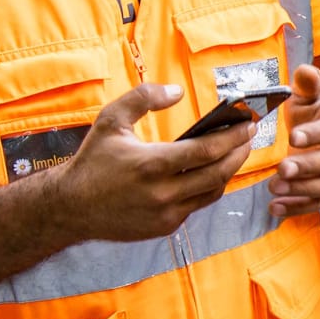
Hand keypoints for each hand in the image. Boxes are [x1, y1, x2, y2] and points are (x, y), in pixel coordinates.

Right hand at [59, 83, 254, 241]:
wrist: (69, 208)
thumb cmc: (92, 161)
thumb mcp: (111, 120)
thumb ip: (144, 98)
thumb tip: (177, 91)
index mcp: (151, 164)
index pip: (207, 151)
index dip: (234, 137)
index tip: (248, 123)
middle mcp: (162, 193)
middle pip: (218, 173)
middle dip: (240, 152)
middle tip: (250, 135)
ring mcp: (165, 214)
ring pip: (212, 191)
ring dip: (228, 171)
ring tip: (236, 151)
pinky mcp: (165, 227)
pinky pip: (197, 205)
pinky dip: (208, 187)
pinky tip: (211, 172)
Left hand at [269, 63, 319, 217]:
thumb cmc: (318, 112)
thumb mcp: (314, 94)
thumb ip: (309, 82)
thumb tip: (304, 70)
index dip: (316, 134)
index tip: (293, 137)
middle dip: (307, 167)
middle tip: (282, 168)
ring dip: (301, 189)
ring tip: (274, 188)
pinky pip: (319, 203)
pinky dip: (298, 208)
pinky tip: (275, 208)